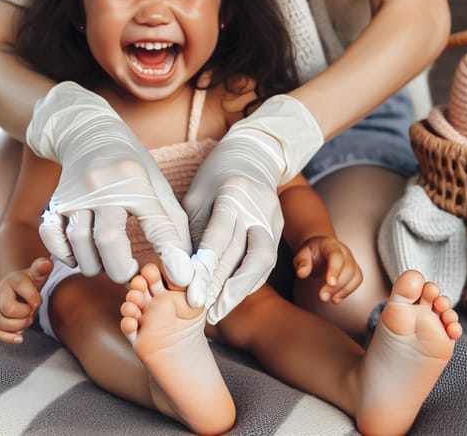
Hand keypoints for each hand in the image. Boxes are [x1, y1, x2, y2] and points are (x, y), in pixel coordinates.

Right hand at [0, 257, 52, 343]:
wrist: (18, 288)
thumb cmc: (30, 281)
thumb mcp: (38, 273)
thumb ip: (42, 268)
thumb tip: (46, 264)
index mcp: (12, 280)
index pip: (20, 288)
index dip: (34, 298)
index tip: (38, 301)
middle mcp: (0, 293)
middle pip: (8, 309)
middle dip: (25, 314)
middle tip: (31, 312)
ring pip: (2, 323)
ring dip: (19, 326)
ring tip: (27, 320)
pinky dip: (8, 338)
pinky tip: (20, 337)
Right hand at [28, 82, 193, 285]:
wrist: (90, 134)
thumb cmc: (131, 167)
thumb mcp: (157, 185)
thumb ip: (171, 223)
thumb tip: (184, 265)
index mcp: (136, 181)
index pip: (156, 223)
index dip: (170, 253)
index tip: (180, 277)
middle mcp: (103, 186)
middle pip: (108, 241)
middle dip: (122, 269)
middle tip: (131, 272)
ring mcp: (74, 194)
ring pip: (79, 245)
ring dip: (95, 265)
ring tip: (108, 260)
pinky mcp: (54, 202)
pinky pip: (53, 240)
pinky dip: (67, 256)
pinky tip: (82, 253)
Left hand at [183, 95, 322, 323]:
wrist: (252, 154)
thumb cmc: (214, 176)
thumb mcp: (196, 197)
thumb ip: (194, 231)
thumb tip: (186, 272)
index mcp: (233, 193)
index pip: (220, 237)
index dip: (207, 269)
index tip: (193, 296)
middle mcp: (258, 207)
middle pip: (245, 254)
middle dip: (224, 287)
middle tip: (204, 312)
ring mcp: (274, 217)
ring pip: (263, 261)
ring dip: (241, 290)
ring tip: (218, 311)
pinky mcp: (280, 226)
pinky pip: (267, 259)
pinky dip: (249, 280)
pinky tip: (232, 295)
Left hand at [294, 236, 361, 302]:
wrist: (319, 248)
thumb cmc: (312, 252)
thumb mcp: (302, 254)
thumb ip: (302, 262)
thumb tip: (301, 274)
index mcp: (330, 245)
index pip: (336, 256)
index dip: (335, 270)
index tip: (330, 283)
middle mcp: (344, 251)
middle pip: (348, 268)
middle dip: (338, 285)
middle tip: (323, 297)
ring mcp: (351, 260)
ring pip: (355, 275)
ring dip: (344, 290)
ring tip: (331, 299)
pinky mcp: (354, 269)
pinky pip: (357, 280)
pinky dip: (348, 291)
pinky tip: (336, 298)